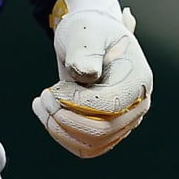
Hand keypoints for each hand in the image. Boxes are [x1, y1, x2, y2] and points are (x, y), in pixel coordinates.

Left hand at [32, 0, 152, 157]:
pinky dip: (62, 135)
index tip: (54, 88)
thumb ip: (85, 52)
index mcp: (138, 79)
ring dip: (59, 129)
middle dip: (65, 118)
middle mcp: (137, 105)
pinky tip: (46, 113)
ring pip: (91, 144)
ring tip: (41, 102)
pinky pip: (86, 147)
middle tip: (43, 97)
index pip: (110, 105)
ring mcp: (124, 121)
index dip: (77, 102)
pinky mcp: (108, 130)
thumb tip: (87, 74)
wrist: (89, 39)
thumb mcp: (84, 32)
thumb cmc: (88, 31)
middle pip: (102, 131)